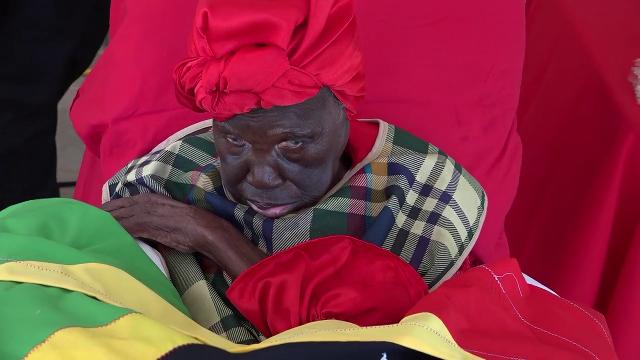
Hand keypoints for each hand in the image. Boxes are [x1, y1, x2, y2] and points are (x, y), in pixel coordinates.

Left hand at [103, 193, 265, 277]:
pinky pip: (123, 228)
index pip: (120, 203)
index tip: (95, 218)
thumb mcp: (168, 218)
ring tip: (88, 233)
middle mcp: (144, 202)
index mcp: (150, 198)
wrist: (205, 229)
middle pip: (113, 208)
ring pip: (115, 217)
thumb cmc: (191, 227)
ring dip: (101, 225)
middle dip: (99, 217)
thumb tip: (144, 232)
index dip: (107, 210)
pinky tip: (102, 239)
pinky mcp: (146, 224)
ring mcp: (144, 212)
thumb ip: (153, 221)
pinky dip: (112, 232)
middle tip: (83, 226)